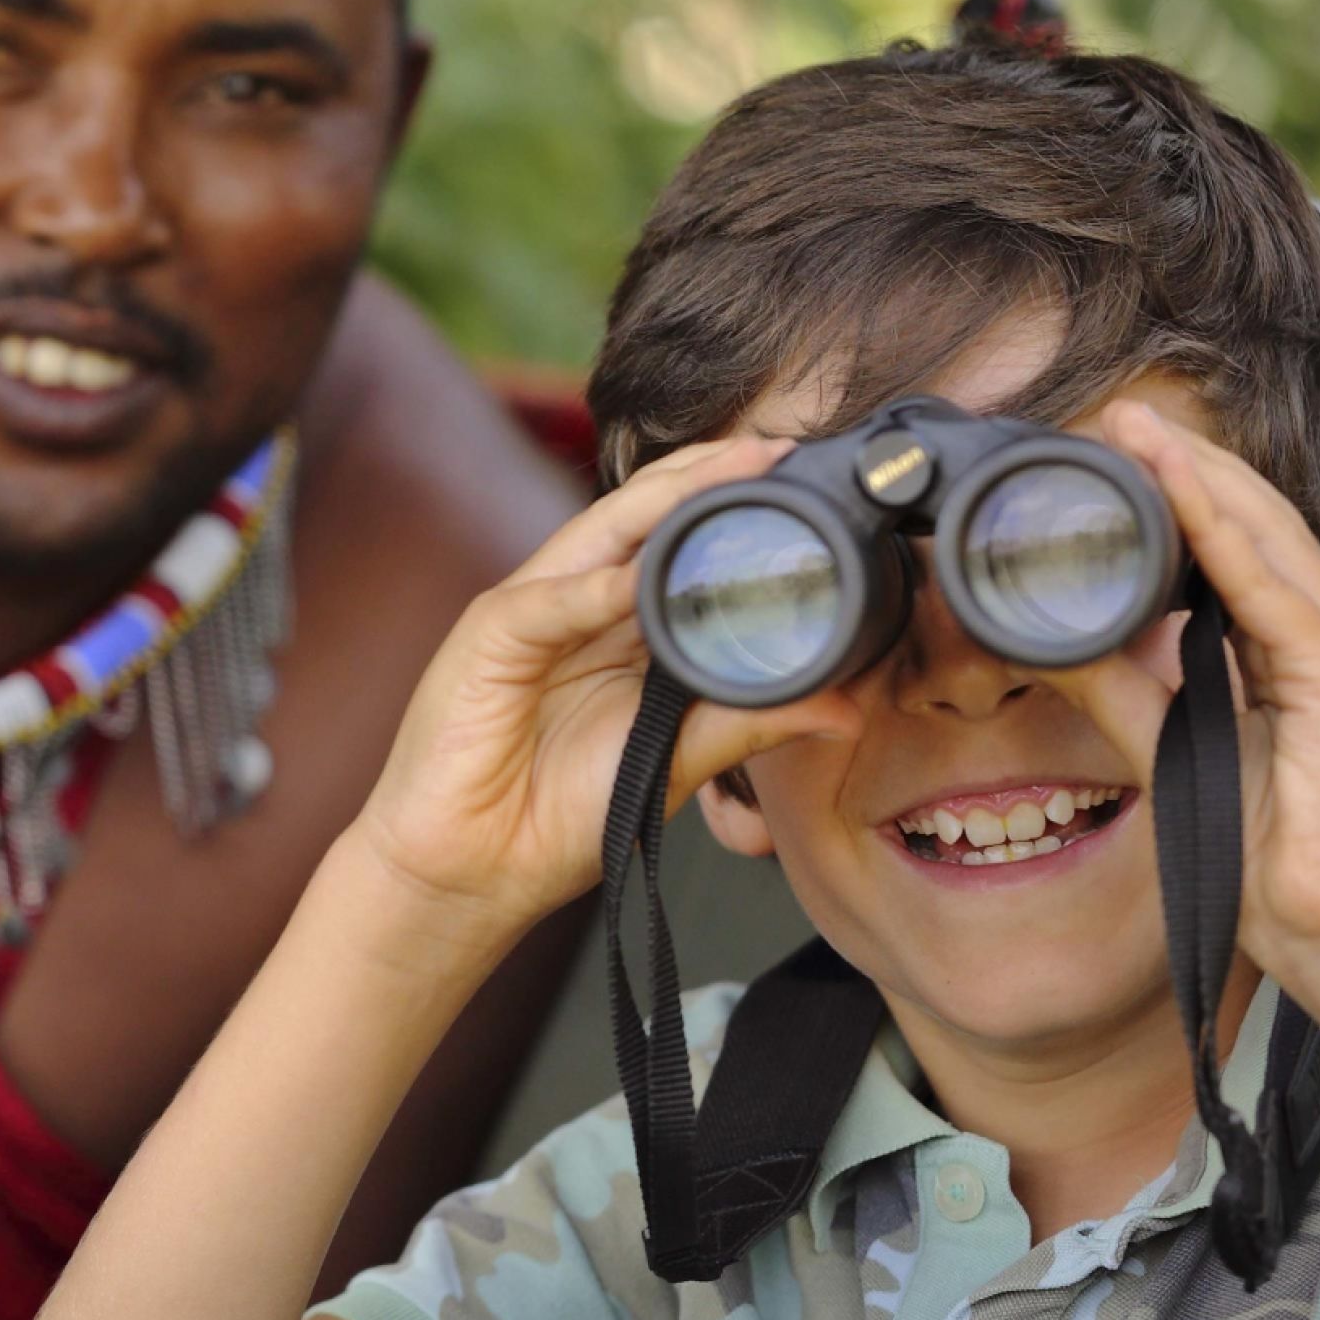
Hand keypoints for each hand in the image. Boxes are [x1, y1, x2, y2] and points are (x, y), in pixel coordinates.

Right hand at [346, 434, 863, 951]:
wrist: (477, 869)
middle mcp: (579, 602)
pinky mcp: (486, 637)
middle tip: (776, 449)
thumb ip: (748, 722)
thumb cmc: (557, 813)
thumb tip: (843, 709)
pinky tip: (632, 584)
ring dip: (661, 503)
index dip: (734, 506)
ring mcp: (532, 611)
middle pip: (642, 516)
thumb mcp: (675, 761)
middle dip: (708, 477)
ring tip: (726, 473)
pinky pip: (545, 603)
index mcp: (620, 622)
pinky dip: (590, 592)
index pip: (678, 540)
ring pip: (599, 535)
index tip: (803, 482)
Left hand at [1044, 401, 1319, 1065]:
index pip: (1235, 551)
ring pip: (1264, 536)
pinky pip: (1271, 586)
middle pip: (1252, 525)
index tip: (1115, 457)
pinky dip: (1224, 532)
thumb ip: (1128, 692)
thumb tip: (1060, 644)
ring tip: (1137, 426)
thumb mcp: (1179, 752)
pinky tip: (1184, 488)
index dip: (1180, 497)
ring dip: (1199, 474)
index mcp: (1295, 653)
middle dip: (1186, 465)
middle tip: (1116, 418)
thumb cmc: (1281, 856)